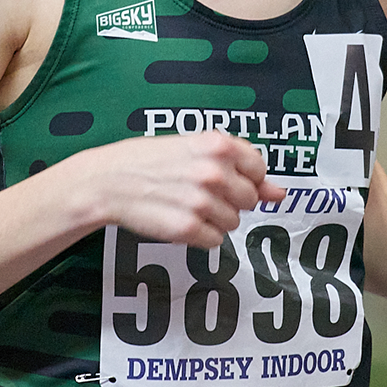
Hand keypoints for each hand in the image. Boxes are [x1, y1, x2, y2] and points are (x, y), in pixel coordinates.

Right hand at [68, 132, 285, 248]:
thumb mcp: (194, 150)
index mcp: (218, 145)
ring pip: (233, 223)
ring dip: (213, 219)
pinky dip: (200, 235)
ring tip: (185, 204)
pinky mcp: (187, 229)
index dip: (244, 177)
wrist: (107, 181)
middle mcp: (213, 172)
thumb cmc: (148, 161)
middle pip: (249, 200)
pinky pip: (215, 241)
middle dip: (229, 200)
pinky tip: (179, 219)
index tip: (225, 178)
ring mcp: (201, 202)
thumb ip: (240, 168)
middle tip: (198, 191)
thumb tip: (279, 193)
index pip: (259, 170)